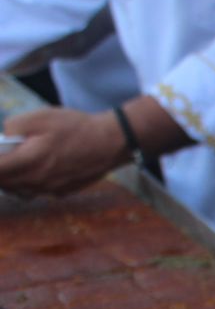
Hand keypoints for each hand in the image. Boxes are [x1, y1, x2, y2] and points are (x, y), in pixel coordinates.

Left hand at [0, 108, 126, 196]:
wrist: (110, 144)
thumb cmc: (75, 128)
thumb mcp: (40, 117)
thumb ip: (13, 126)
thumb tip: (4, 137)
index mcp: (28, 162)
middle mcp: (37, 181)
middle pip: (4, 184)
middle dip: (0, 171)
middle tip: (5, 158)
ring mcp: (50, 190)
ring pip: (19, 190)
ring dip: (12, 179)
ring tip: (17, 163)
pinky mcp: (62, 192)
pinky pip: (37, 191)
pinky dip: (30, 182)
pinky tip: (39, 168)